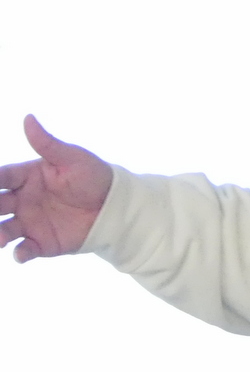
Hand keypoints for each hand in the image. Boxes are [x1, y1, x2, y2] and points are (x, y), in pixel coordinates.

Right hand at [0, 115, 112, 262]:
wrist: (117, 204)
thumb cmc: (94, 175)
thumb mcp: (71, 158)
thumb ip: (47, 143)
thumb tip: (27, 118)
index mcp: (27, 177)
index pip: (1, 178)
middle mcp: (23, 201)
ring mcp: (31, 222)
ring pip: (4, 230)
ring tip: (0, 238)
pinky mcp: (43, 242)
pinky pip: (26, 250)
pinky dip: (21, 253)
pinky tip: (21, 253)